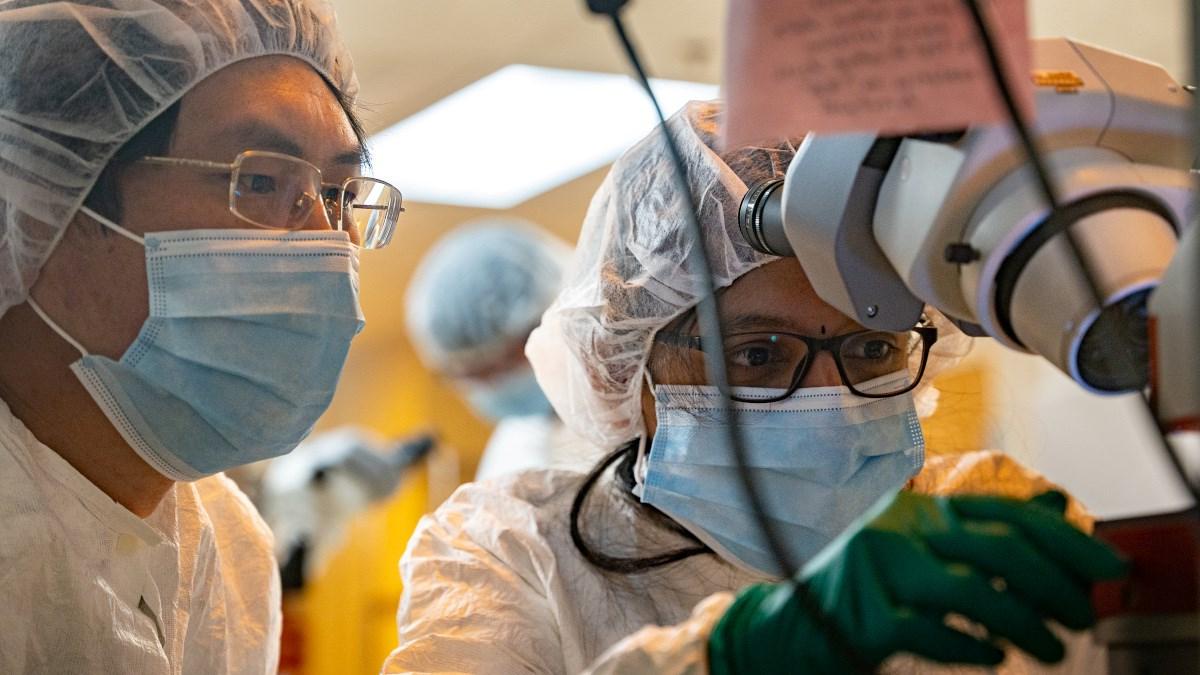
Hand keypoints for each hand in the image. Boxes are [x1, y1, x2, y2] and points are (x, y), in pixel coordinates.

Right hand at [708, 490, 1127, 673]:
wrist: (790, 629)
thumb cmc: (867, 597)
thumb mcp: (924, 556)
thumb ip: (983, 536)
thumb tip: (1055, 510)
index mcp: (916, 511)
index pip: (1003, 513)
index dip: (1064, 539)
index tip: (1107, 566)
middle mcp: (897, 530)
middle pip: (996, 547)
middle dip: (1055, 584)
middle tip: (1084, 615)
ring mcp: (877, 572)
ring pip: (971, 592)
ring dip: (1025, 626)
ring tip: (1050, 649)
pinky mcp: (864, 618)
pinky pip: (934, 633)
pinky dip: (973, 649)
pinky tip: (992, 657)